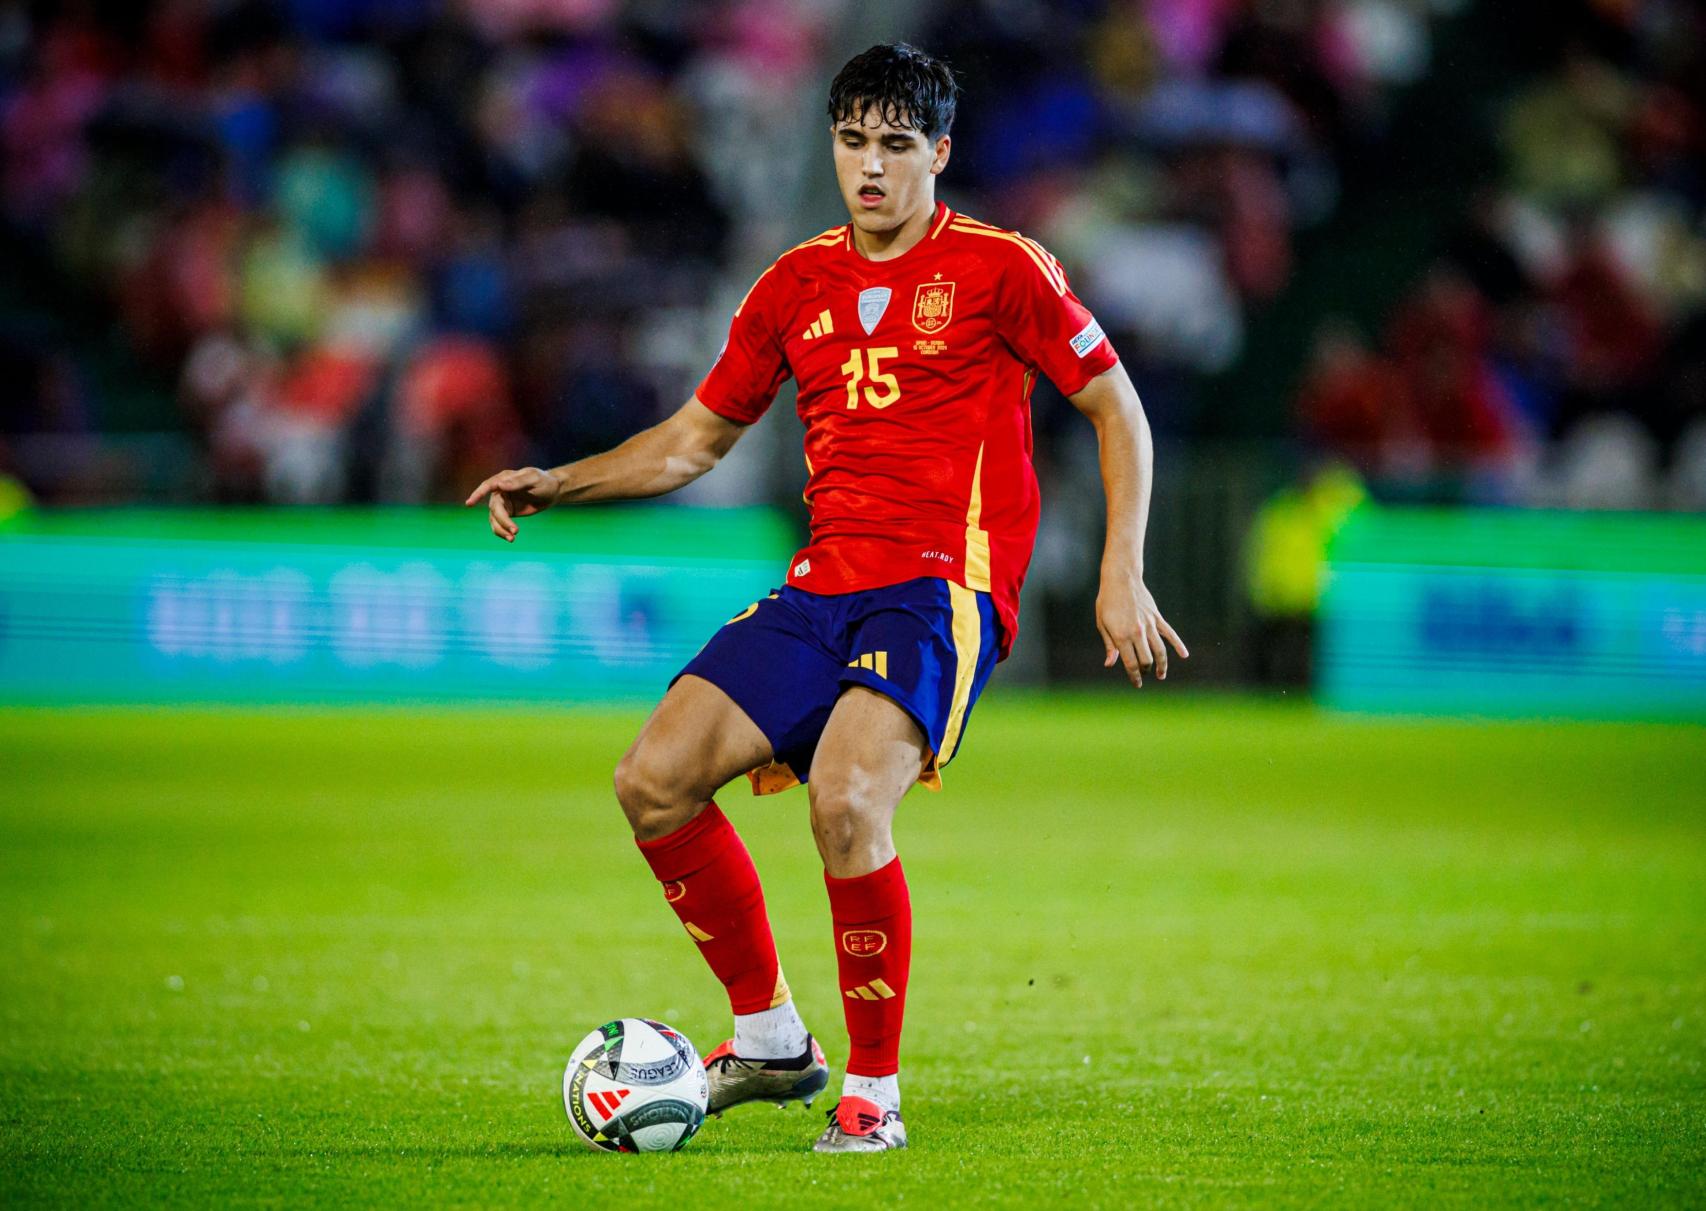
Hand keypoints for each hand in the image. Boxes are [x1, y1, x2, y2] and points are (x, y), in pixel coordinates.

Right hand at [463, 467, 561, 541]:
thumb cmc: (544, 481)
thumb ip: (517, 482)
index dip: (478, 494)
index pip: (488, 485)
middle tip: (515, 531)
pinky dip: (503, 531)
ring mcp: (503, 502)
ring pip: (494, 518)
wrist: (552, 492)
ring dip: (501, 529)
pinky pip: (499, 523)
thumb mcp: (533, 479)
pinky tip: (511, 538)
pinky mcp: (507, 513)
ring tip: (512, 538)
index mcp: (504, 478)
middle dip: (502, 520)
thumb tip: (499, 485)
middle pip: (494, 507)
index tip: (470, 503)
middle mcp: (500, 490)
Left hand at [1095, 568, 1187, 687]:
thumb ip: (1109, 645)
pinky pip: (1170, 634)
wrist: (1121, 579)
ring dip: (1162, 665)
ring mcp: (1149, 625)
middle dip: (1145, 670)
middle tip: (1143, 673)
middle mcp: (1137, 632)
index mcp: (1121, 636)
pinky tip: (1184, 655)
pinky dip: (1178, 645)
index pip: (1130, 663)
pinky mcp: (1157, 617)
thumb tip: (1110, 664)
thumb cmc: (1107, 602)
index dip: (1134, 676)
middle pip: (1146, 660)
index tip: (1137, 684)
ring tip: (1161, 675)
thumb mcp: (1102, 624)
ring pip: (1159, 650)